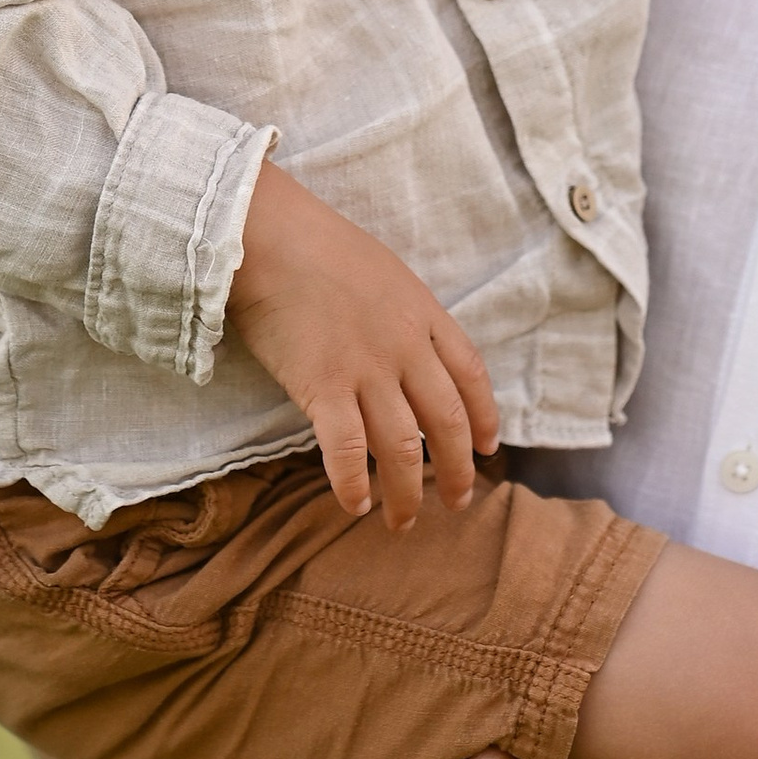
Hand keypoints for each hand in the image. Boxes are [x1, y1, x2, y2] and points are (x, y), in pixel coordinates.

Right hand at [226, 160, 498, 529]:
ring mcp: (367, 369)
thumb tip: (410, 345)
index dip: (484, 416)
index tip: (488, 448)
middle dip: (457, 470)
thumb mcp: (384, 271)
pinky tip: (355, 505)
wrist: (269, 236)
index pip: (471, 374)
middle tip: (456, 502)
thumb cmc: (318, 245)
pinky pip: (348, 450)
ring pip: (403, 447)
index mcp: (425, 313)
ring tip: (403, 521)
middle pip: (447, 421)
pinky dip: (354, 484)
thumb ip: (404, 312)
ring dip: (407, 492)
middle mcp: (406, 347)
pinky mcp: (322, 387)